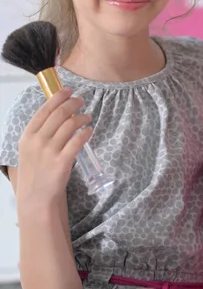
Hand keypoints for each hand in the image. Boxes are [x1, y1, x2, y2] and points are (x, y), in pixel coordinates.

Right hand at [16, 88, 92, 209]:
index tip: (69, 90)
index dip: (59, 97)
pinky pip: (77, 142)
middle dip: (73, 103)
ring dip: (82, 118)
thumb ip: (40, 131)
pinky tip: (89, 131)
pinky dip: (85, 133)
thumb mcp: (30, 148)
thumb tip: (59, 111)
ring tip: (88, 117)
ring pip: (70, 125)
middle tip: (81, 101)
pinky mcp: (62, 163)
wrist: (36, 198)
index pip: (45, 109)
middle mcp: (37, 141)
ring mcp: (49, 152)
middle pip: (59, 114)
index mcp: (28, 135)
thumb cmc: (36, 170)